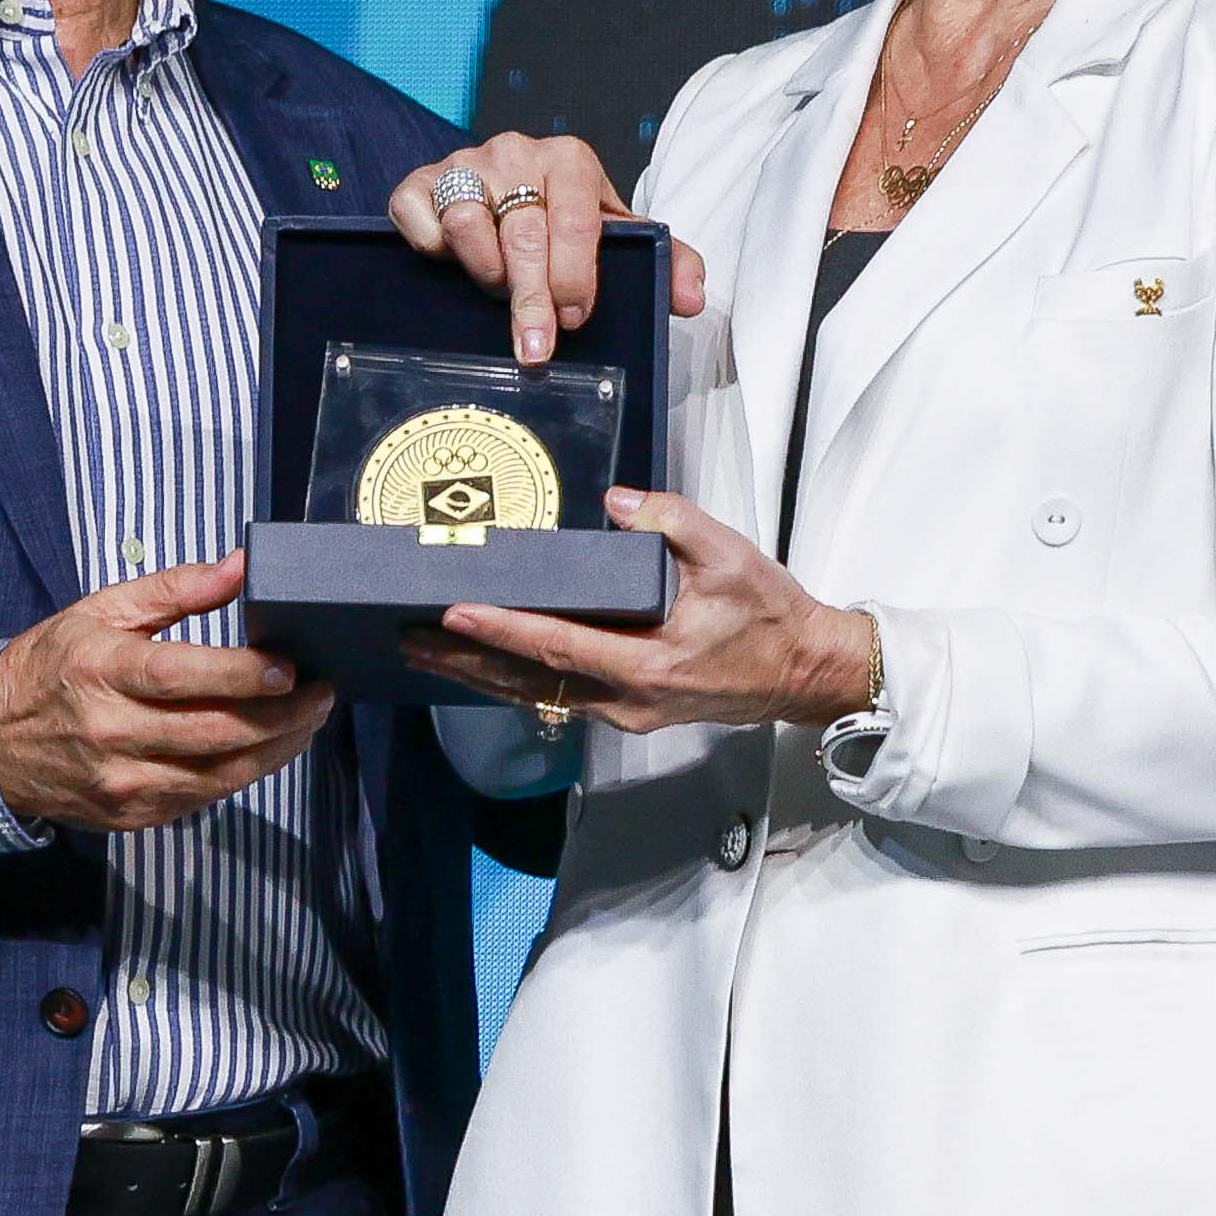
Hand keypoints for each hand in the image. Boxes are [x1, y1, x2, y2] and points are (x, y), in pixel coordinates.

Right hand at [0, 554, 336, 830]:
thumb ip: (176, 587)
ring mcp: (122, 782)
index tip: (291, 667)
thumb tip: (242, 566)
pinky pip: (204, 798)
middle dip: (283, 716)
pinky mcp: (132, 815)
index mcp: (102, 671)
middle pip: (215, 732)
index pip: (182, 677)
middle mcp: (112, 732)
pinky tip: (269, 747)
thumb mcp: (103, 610)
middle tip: (322, 693)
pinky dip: (244, 772)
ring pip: (220, 774)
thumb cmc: (54, 664)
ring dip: (277, 749)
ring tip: (309, 719)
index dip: (243, 675)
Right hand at [387, 133, 707, 364]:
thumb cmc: (562, 223)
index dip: (575, 276)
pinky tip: (450, 263)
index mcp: (571, 160)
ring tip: (497, 293)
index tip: (575, 319)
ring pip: (468, 222)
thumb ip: (663, 262)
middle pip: (524, 232)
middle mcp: (517, 152)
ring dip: (485, 272)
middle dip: (532, 299)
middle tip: (536, 346)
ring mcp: (464, 164)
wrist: (499, 194)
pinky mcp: (417, 183)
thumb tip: (692, 298)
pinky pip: (419, 216)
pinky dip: (432, 247)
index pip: (576, 219)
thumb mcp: (616, 239)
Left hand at [401, 487, 870, 734]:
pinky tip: (484, 662)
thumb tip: (619, 502)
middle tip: (409, 639)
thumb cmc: (771, 616)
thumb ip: (673, 521)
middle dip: (465, 660)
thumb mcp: (730, 555)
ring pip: (538, 695)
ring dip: (481, 674)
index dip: (502, 629)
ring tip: (428, 652)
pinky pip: (559, 696)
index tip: (453, 613)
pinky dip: (516, 679)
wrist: (805, 672)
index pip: (558, 645)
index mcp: (650, 663)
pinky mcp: (629, 712)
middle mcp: (629, 699)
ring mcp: (626, 713)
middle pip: (530, 682)